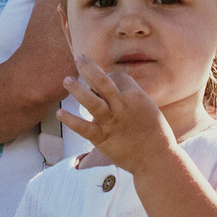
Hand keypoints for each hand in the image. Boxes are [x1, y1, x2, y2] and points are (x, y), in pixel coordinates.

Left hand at [58, 57, 181, 173]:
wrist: (157, 158)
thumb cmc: (153, 132)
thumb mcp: (146, 106)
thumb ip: (129, 96)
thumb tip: (109, 84)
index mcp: (136, 95)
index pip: (116, 77)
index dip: (108, 76)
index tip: (103, 82)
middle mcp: (122, 106)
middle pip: (103, 81)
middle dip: (89, 68)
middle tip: (79, 58)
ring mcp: (112, 122)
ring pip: (91, 102)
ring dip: (78, 90)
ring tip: (67, 80)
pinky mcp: (103, 139)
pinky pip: (84, 128)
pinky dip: (71, 120)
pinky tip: (60, 113)